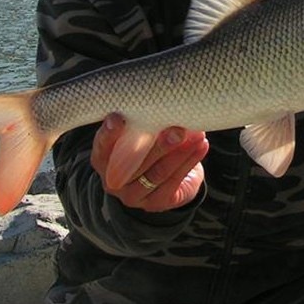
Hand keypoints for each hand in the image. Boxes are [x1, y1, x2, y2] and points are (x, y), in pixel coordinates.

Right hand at [91, 113, 208, 211]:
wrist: (160, 180)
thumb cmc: (145, 146)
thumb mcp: (136, 134)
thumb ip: (140, 122)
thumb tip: (163, 100)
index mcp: (102, 161)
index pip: (102, 149)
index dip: (109, 134)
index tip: (118, 117)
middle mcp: (114, 181)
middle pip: (136, 163)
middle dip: (159, 145)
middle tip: (177, 128)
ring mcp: (134, 196)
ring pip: (158, 173)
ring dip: (180, 153)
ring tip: (197, 135)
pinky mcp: (156, 203)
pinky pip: (174, 181)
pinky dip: (190, 161)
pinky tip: (201, 147)